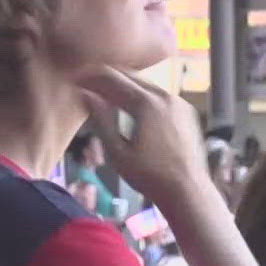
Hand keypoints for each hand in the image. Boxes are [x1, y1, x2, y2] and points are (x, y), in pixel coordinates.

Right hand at [76, 67, 210, 210]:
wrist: (187, 190)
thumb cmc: (149, 176)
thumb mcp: (117, 152)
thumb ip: (101, 120)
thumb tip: (87, 96)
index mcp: (146, 104)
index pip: (112, 79)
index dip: (92, 77)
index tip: (77, 80)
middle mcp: (164, 96)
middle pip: (130, 75)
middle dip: (108, 77)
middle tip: (89, 83)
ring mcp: (177, 102)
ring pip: (146, 83)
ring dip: (126, 85)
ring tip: (106, 94)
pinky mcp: (186, 111)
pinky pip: (159, 95)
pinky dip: (142, 95)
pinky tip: (131, 107)